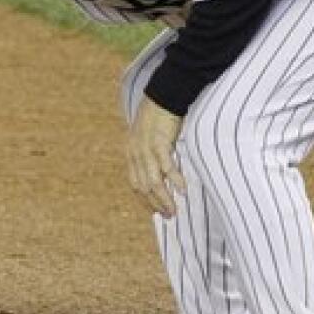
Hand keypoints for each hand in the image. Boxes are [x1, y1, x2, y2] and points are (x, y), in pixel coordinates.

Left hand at [126, 96, 186, 218]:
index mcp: (131, 154)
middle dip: (156, 204)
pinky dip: (174, 179)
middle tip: (169, 216)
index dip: (145, 201)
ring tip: (174, 209)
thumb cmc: (158, 118)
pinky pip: (166, 166)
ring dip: (164, 198)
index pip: (135, 185)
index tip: (156, 212)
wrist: (163, 97)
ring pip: (153, 182)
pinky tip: (182, 189)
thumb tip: (161, 174)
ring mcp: (146, 149)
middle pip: (143, 187)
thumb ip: (150, 156)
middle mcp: (135, 154)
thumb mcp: (148, 139)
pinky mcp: (159, 142)